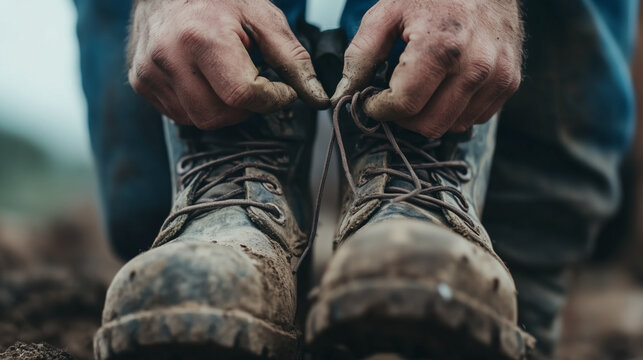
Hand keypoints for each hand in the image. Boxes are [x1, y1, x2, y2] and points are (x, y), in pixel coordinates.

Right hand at [128, 0, 328, 129]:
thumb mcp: (261, 15)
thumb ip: (291, 57)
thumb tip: (316, 98)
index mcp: (201, 37)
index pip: (243, 95)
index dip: (272, 98)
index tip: (282, 89)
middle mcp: (168, 57)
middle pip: (219, 115)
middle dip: (247, 108)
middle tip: (256, 84)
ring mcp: (149, 71)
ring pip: (199, 120)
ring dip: (224, 108)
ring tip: (228, 76)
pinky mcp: (140, 81)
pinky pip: (179, 114)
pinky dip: (200, 104)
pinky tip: (205, 78)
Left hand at [333, 0, 523, 137]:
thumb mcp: (388, 12)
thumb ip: (361, 54)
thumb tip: (343, 93)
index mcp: (441, 45)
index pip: (404, 105)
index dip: (380, 108)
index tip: (372, 100)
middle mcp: (475, 65)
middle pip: (429, 125)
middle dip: (403, 118)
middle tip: (393, 99)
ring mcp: (497, 76)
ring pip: (453, 126)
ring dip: (430, 116)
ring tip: (420, 89)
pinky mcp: (510, 82)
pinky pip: (475, 118)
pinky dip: (455, 110)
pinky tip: (445, 86)